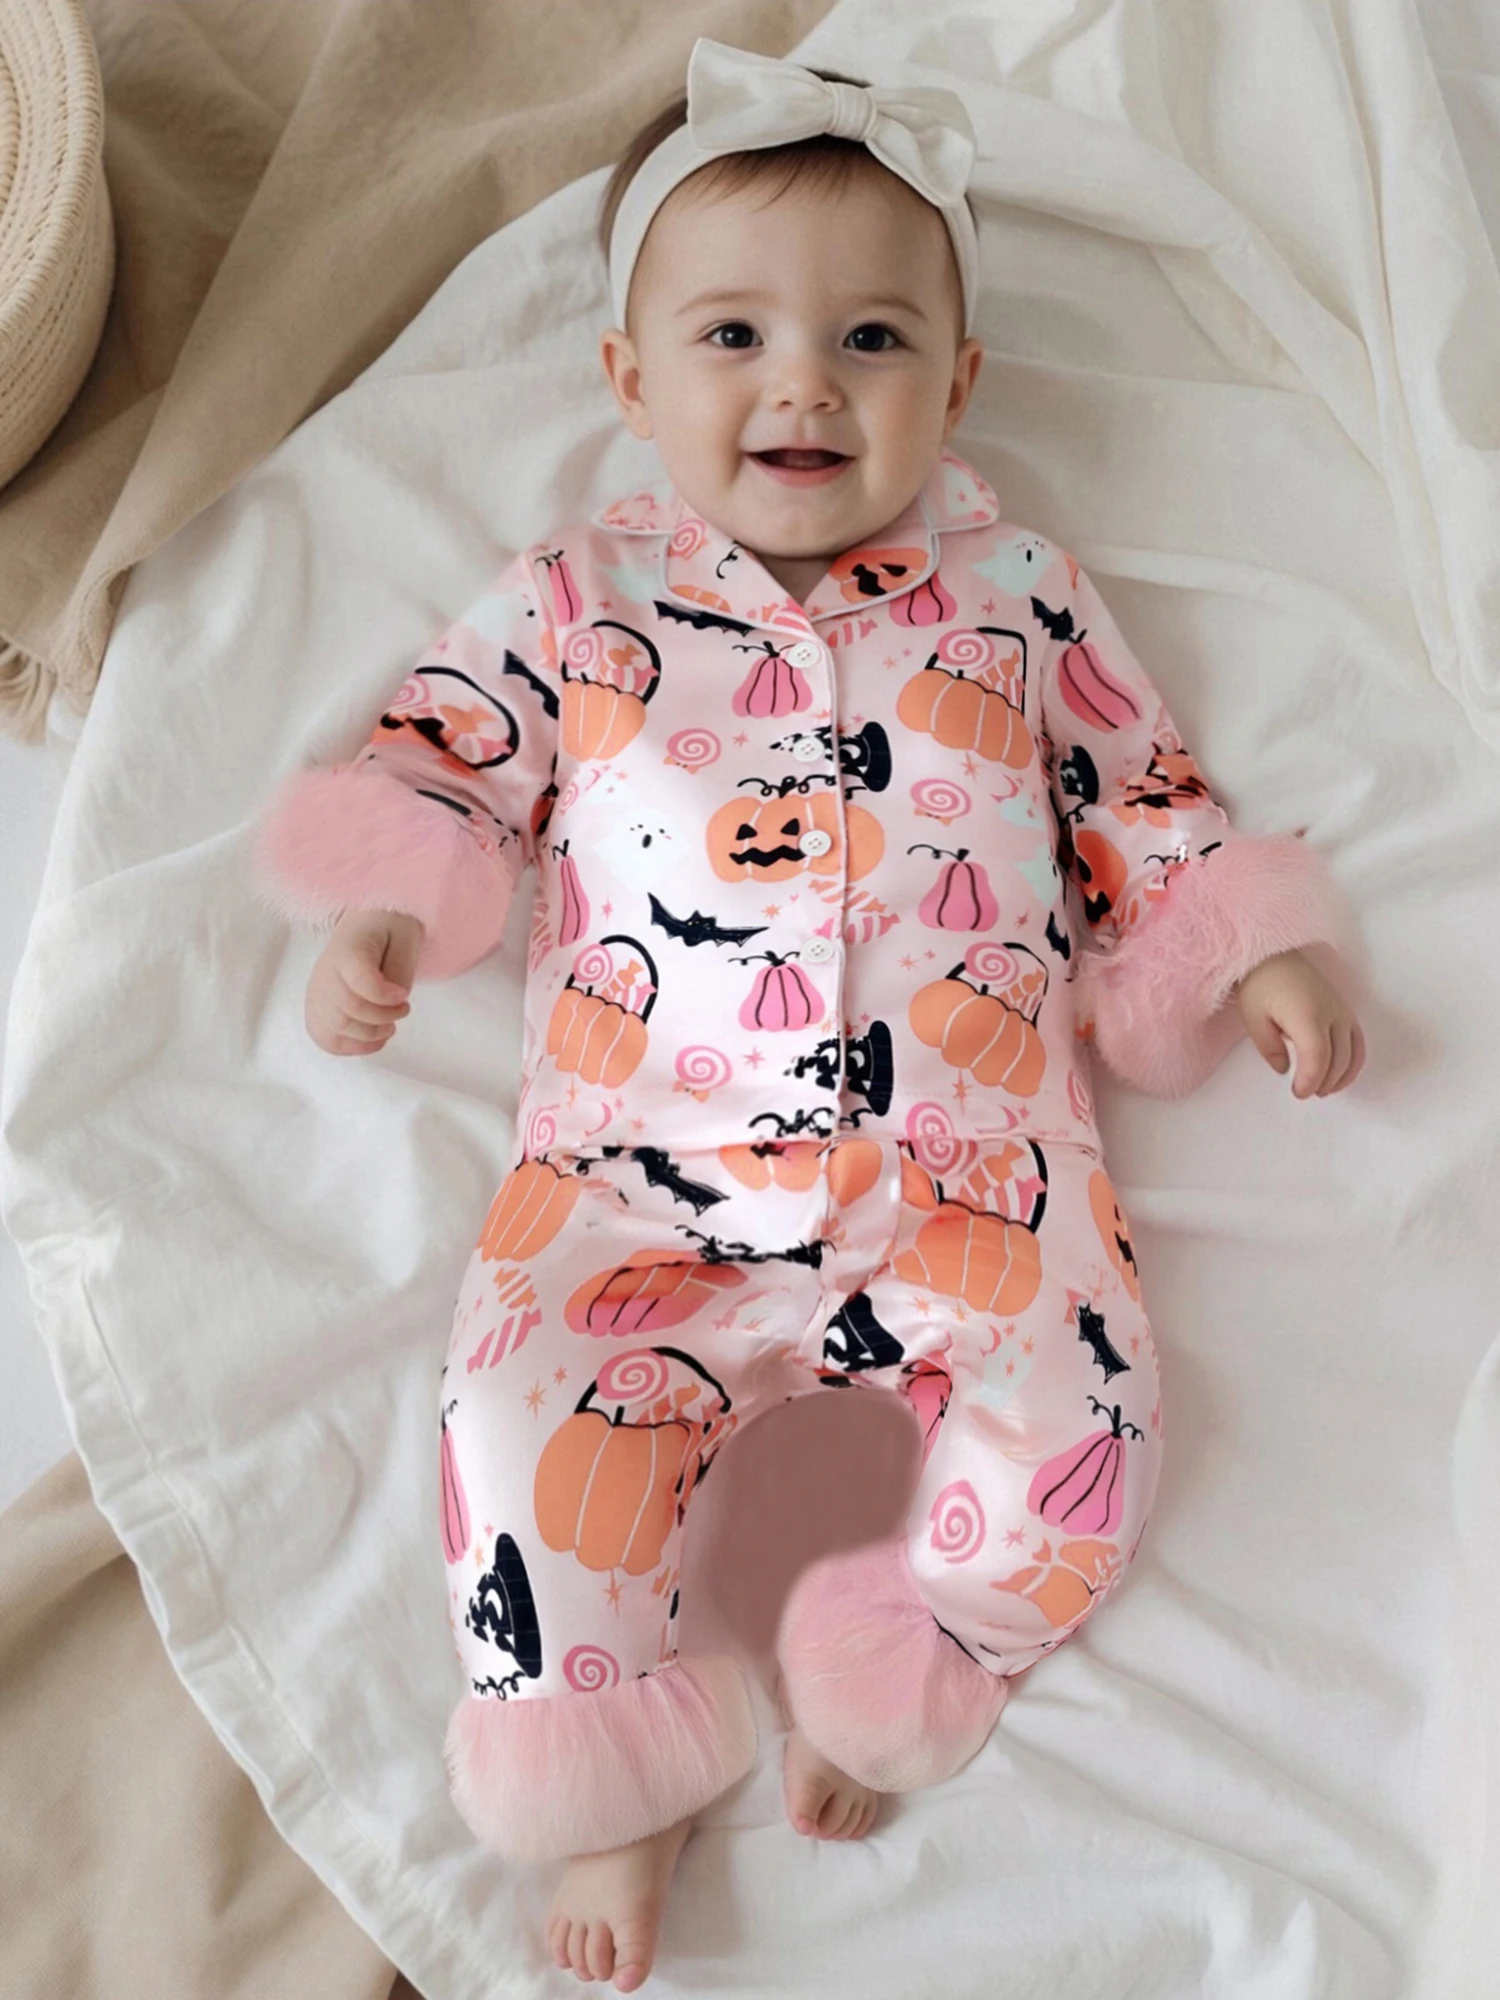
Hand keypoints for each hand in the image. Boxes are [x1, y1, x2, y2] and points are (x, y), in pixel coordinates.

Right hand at [305, 908, 424, 1055]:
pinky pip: (324, 1037)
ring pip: (335, 1029)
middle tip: (403, 1010)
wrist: (367, 923)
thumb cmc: (388, 930)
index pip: (360, 981)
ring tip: (389, 1026)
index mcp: (347, 950)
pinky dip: (350, 1047)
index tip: (404, 996)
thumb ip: (399, 972)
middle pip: (347, 1010)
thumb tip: (391, 1003)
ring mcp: (318, 991)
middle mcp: (325, 972)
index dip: (386, 996)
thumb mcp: (404, 939)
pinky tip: (372, 1040)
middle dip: (382, 1018)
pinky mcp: (318, 1007)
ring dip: (369, 1035)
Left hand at [1235, 948, 1364, 1098]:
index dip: (1310, 1079)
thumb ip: (1270, 1048)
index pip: (1317, 1055)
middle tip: (1303, 1092)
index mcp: (1306, 1013)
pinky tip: (1338, 1077)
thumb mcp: (1253, 1018)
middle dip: (1322, 1082)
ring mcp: (1343, 1011)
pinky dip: (1352, 1064)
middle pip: (1337, 1058)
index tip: (1298, 1092)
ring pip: (1352, 1054)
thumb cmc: (1260, 985)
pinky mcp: (1346, 1011)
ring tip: (1320, 1089)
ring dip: (1339, 1077)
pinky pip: (1358, 1042)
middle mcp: (1331, 1012)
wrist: (1275, 954)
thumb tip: (1285, 1070)